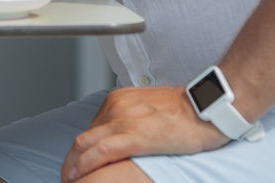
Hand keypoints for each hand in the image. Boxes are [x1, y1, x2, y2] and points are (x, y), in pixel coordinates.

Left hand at [60, 87, 227, 180]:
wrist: (206, 106)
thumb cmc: (184, 111)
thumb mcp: (147, 109)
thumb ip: (129, 120)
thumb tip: (120, 139)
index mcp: (118, 100)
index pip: (90, 130)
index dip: (79, 152)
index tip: (75, 166)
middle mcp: (116, 107)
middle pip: (82, 138)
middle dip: (71, 162)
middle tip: (68, 178)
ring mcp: (124, 120)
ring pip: (85, 145)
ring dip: (73, 167)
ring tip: (70, 181)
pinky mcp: (135, 135)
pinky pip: (101, 152)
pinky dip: (85, 166)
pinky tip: (78, 177)